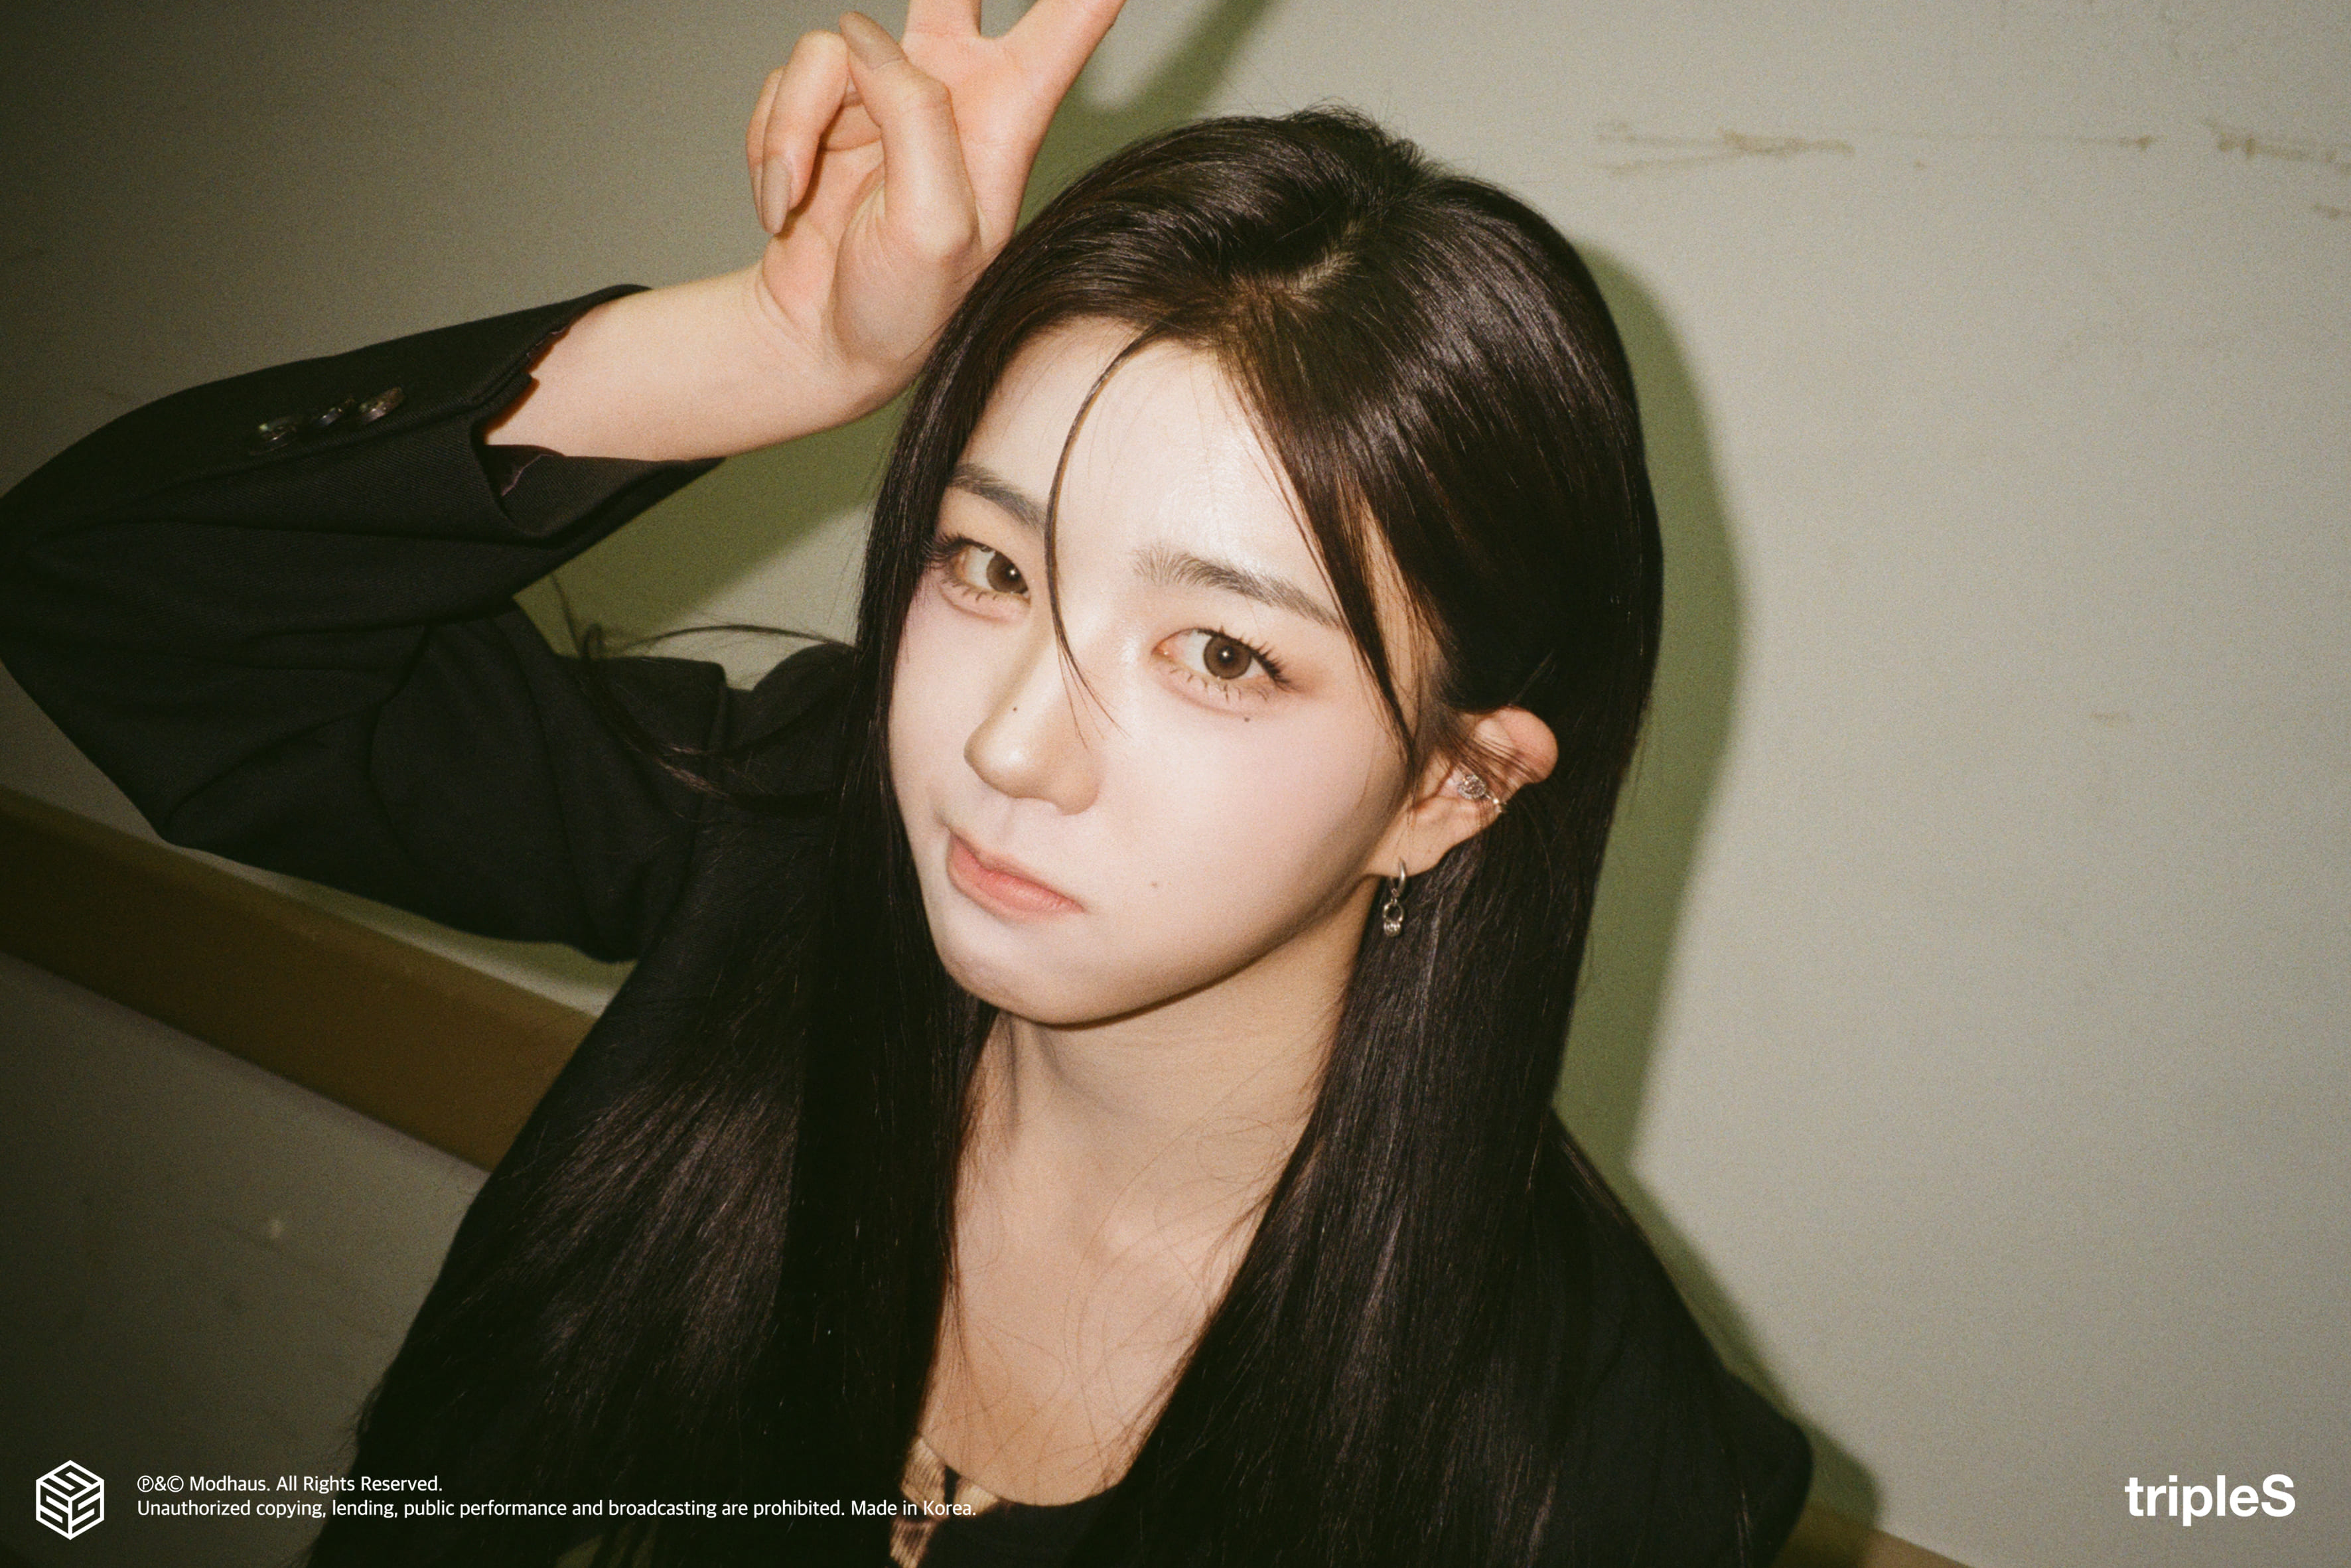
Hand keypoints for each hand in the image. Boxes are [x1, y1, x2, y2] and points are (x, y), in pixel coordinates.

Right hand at [747, 1, 1126, 400]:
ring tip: (797, 197)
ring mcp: (886, 93)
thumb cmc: (902, 306)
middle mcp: (956, 90)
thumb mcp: (934, 223)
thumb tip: (861, 40)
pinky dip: (770, 141)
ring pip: (830, 47)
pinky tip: (785, 199)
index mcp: (1012, 114)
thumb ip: (913, 115)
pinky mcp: (829, 107)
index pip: (1071, 15)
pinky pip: (785, 81)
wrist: (825, 342)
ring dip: (793, 125)